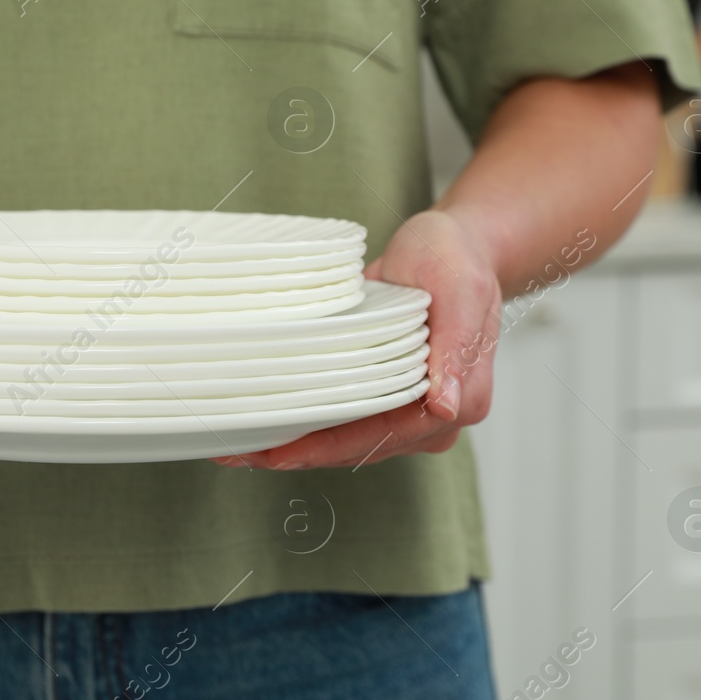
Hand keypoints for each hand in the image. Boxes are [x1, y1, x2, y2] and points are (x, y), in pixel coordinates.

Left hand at [214, 210, 501, 470]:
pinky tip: (266, 421)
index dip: (325, 450)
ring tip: (240, 441)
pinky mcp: (386, 397)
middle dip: (298, 453)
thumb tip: (445, 406)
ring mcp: (409, 411)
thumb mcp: (462, 290)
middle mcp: (435, 417)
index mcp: (460, 400)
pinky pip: (342, 419)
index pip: (382, 437)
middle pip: (357, 448)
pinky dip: (306, 422)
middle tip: (237, 450)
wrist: (456, 245)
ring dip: (295, 444)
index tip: (278, 454)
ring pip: (345, 441)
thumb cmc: (457, 260)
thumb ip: (457, 348)